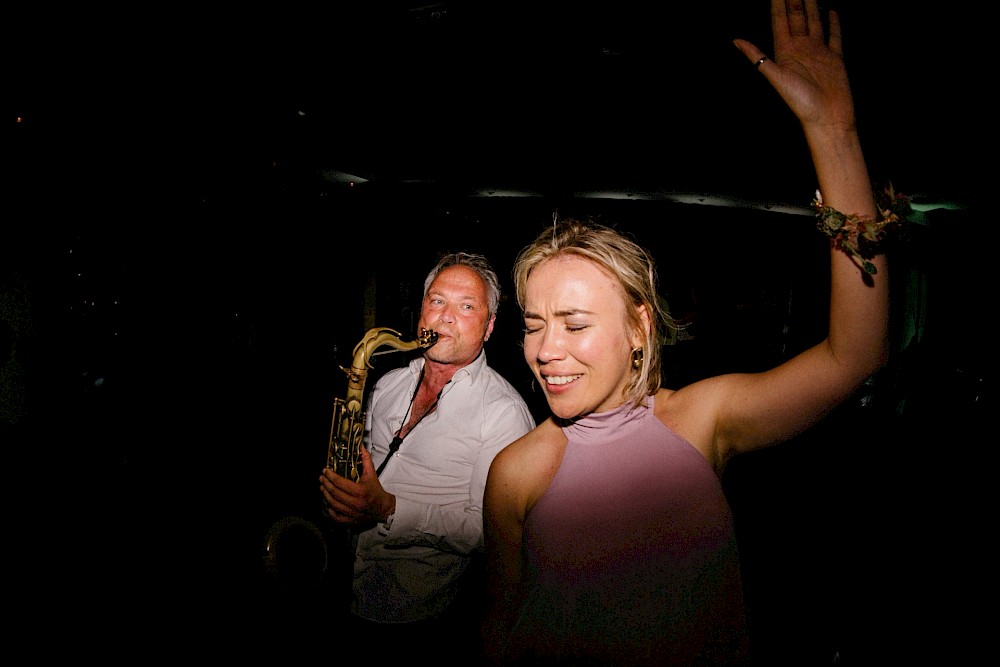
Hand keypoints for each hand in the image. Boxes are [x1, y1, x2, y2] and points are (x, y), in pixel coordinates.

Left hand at [319, 446, 393, 526]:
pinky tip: (327, 503)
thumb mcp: (372, 474)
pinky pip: (336, 517)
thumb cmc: (376, 490)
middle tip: (321, 478)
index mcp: (360, 491)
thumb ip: (366, 460)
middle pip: (335, 493)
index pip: (340, 483)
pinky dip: (330, 511)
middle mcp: (356, 503)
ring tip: (322, 487)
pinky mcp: (351, 520)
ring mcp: (352, 513)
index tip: (325, 471)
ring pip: (333, 505)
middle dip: (326, 484)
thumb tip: (360, 447)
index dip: (331, 476)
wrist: (383, 508)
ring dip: (326, 495)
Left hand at [733, 0, 854, 129]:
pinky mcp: (835, 58)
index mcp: (785, 52)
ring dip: (812, 7)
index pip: (780, 21)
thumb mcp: (775, 77)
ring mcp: (818, 53)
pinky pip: (834, 36)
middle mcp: (801, 49)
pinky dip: (833, 23)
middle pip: (796, 18)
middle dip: (794, 0)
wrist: (827, 117)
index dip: (778, 4)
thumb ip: (757, 57)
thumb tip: (735, 40)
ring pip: (814, 23)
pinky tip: (831, 11)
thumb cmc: (800, 101)